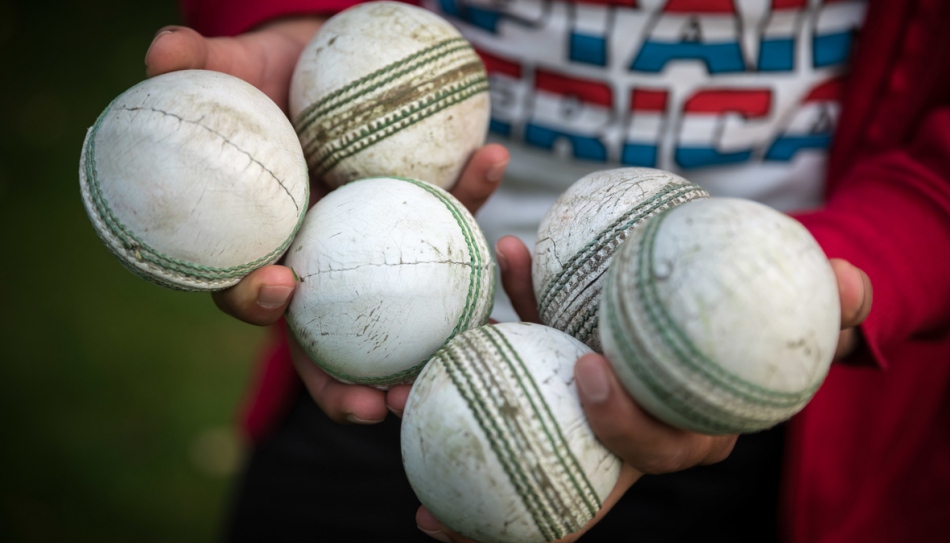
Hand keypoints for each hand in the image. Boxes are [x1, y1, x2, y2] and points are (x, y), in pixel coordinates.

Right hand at [144, 19, 509, 422]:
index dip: (258, 303)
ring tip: (470, 346)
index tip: (282, 288)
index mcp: (263, 245)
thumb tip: (160, 53)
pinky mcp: (418, 215)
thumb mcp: (229, 70)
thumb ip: (198, 68)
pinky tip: (489, 156)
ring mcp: (373, 248)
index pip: (249, 292)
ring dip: (435, 339)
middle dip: (352, 385)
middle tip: (385, 403)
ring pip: (402, 312)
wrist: (314, 59)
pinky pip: (447, 213)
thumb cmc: (263, 78)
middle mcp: (320, 262)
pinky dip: (470, 189)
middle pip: (329, 342)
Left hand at [409, 238, 874, 540]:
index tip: (593, 373)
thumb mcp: (800, 302)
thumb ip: (830, 300)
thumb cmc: (759, 312)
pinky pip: (507, 376)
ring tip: (394, 412)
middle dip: (511, 483)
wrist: (723, 303)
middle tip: (461, 457)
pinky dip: (469, 369)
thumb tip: (851, 284)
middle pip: (569, 469)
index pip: (658, 447)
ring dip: (457, 437)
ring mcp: (579, 411)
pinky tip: (431, 343)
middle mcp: (625, 431)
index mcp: (685, 425)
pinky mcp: (549, 379)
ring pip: (520, 431)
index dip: (627, 428)